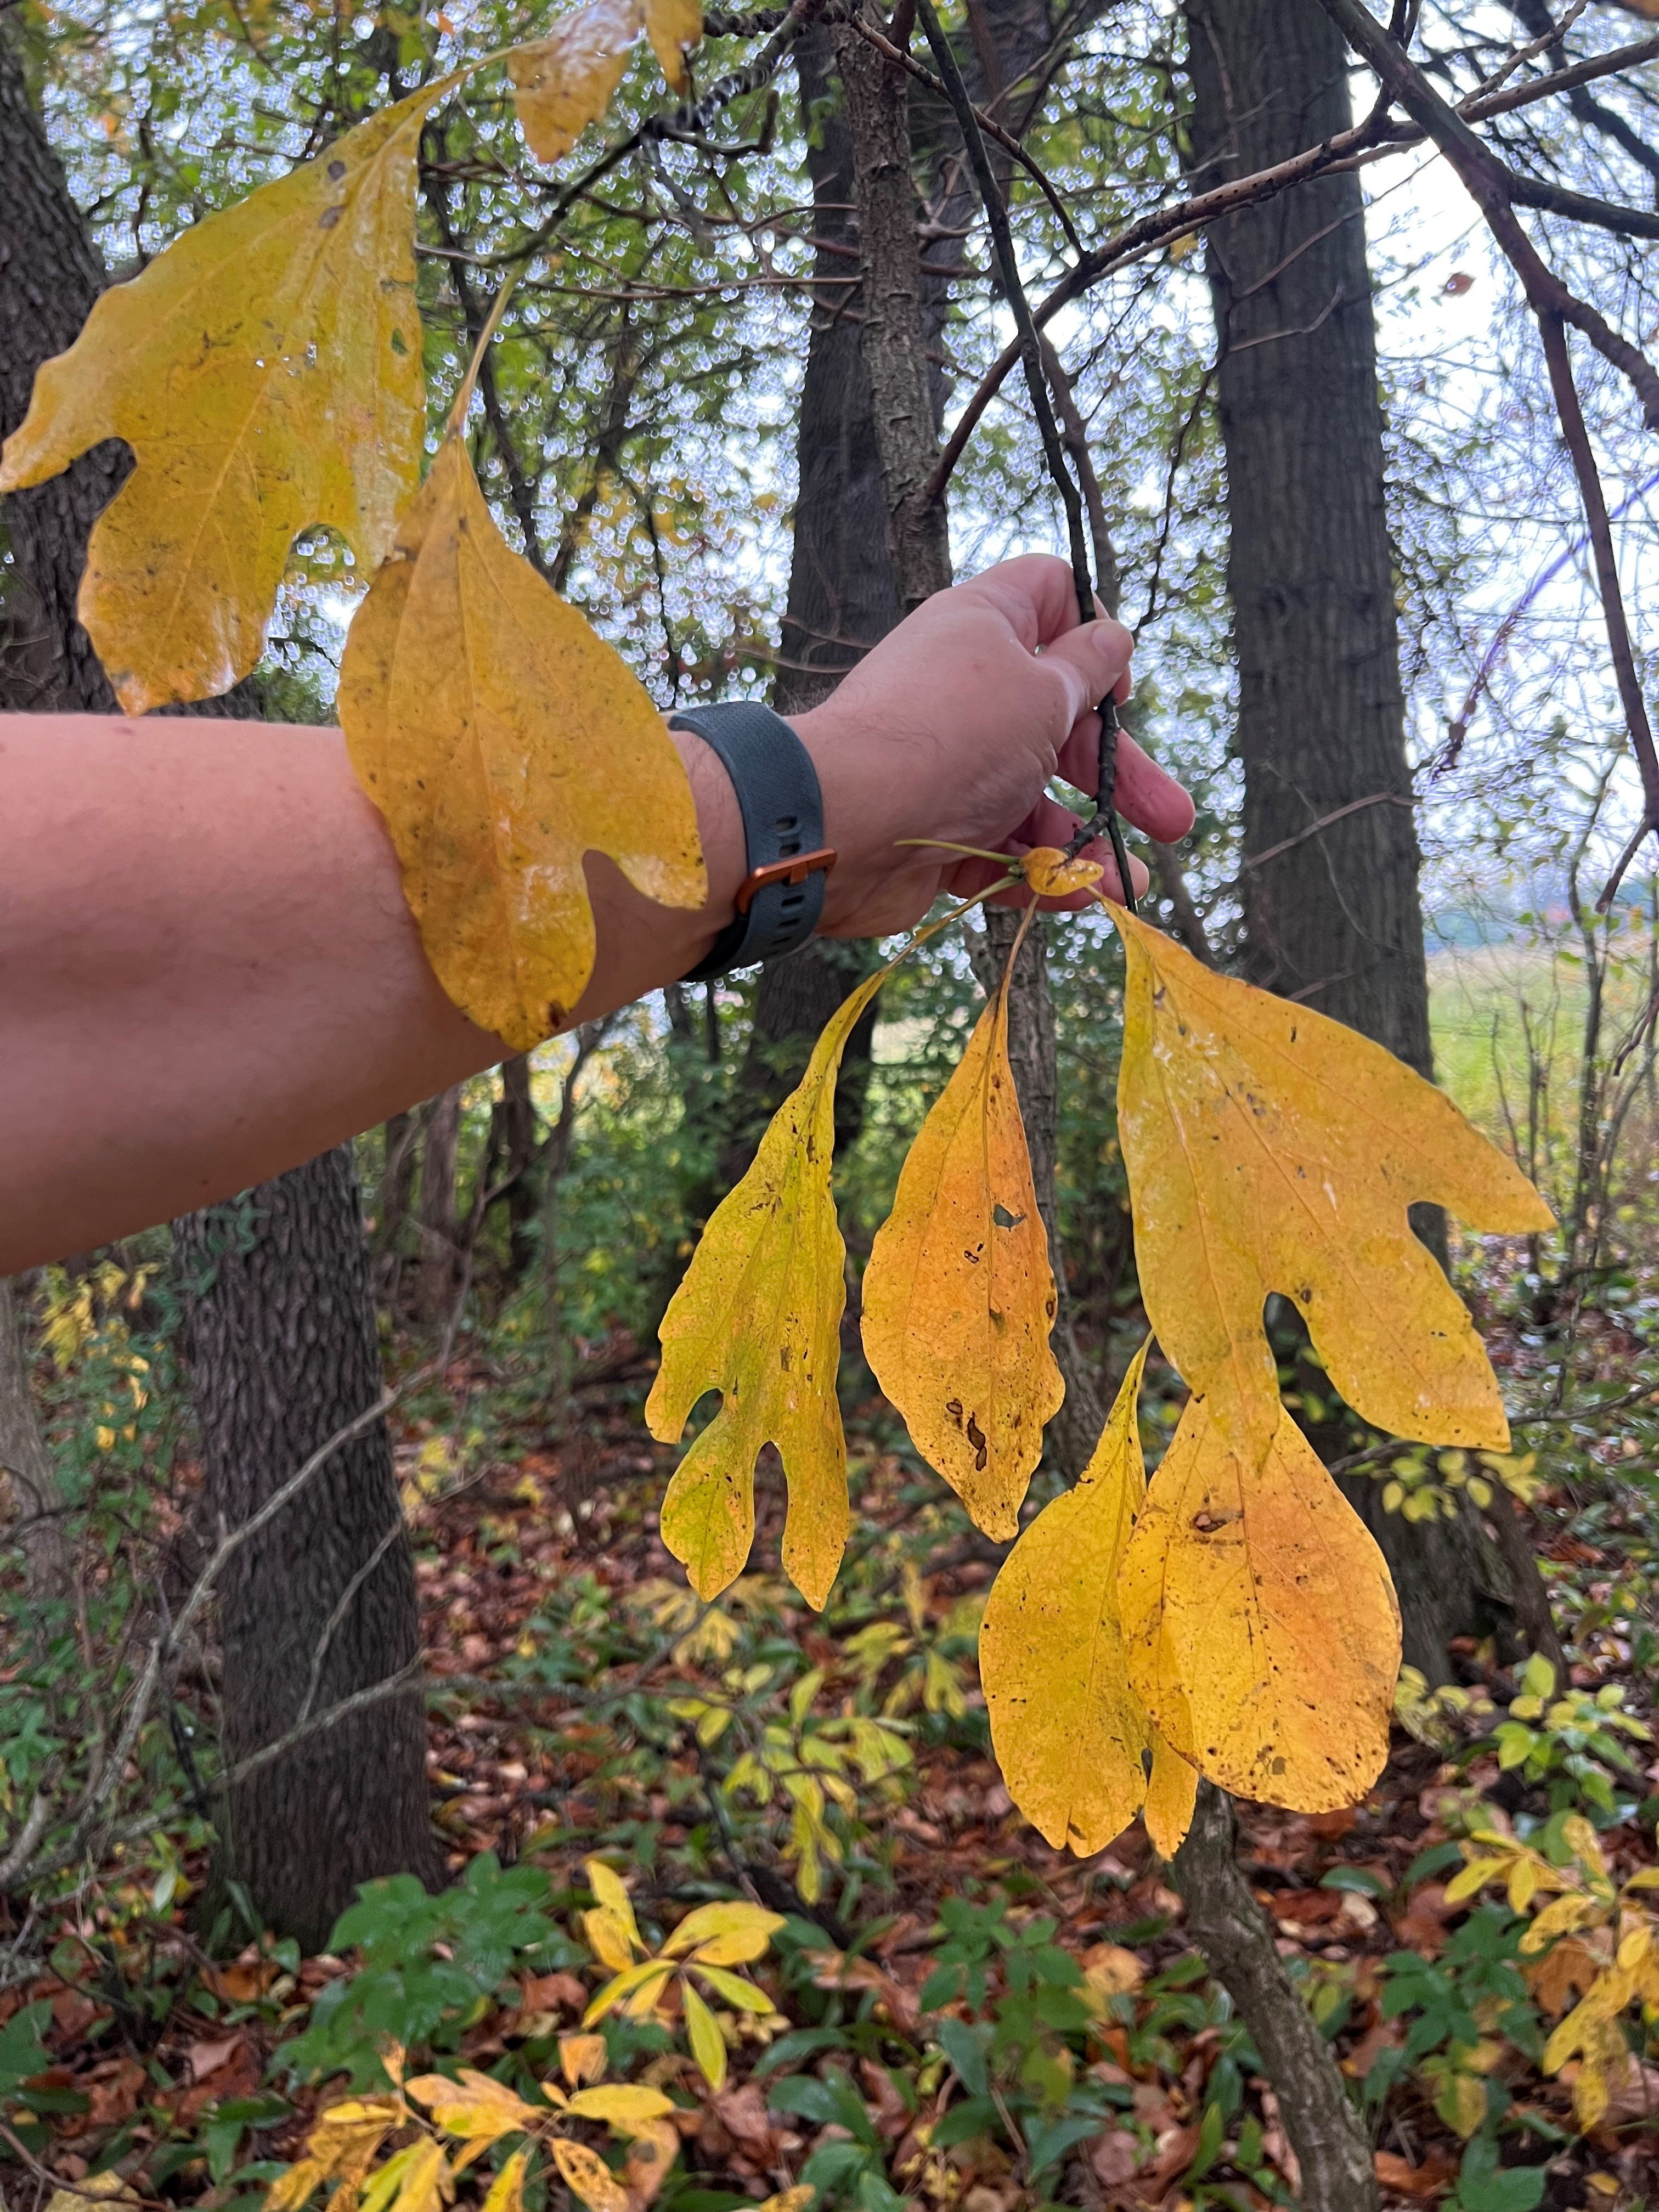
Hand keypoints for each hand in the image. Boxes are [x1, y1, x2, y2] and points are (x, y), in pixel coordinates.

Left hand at [790, 553, 1193, 937]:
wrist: (847, 825)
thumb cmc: (953, 737)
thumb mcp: (1043, 691)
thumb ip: (1086, 669)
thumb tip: (1112, 639)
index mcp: (985, 628)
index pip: (1051, 596)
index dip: (1093, 632)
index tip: (1116, 690)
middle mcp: (966, 690)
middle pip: (1062, 721)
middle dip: (1120, 773)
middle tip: (1174, 821)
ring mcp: (950, 764)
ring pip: (1033, 798)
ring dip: (1085, 841)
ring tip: (1127, 884)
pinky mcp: (934, 830)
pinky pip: (998, 848)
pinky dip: (1038, 874)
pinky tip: (1081, 899)